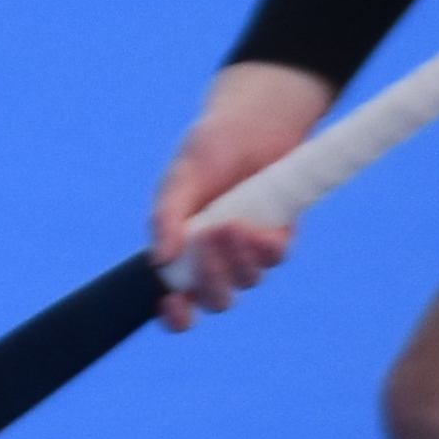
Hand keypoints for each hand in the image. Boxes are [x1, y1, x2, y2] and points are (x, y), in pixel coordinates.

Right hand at [146, 59, 334, 324]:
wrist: (258, 123)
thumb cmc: (211, 149)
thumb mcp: (181, 179)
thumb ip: (166, 217)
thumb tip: (159, 261)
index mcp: (181, 250)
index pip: (175, 299)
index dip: (174, 315)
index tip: (172, 304)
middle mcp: (215, 258)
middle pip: (214, 299)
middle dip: (210, 278)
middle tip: (207, 237)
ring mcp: (248, 251)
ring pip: (246, 282)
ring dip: (237, 260)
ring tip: (231, 224)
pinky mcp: (278, 237)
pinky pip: (274, 259)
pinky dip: (263, 248)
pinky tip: (255, 227)